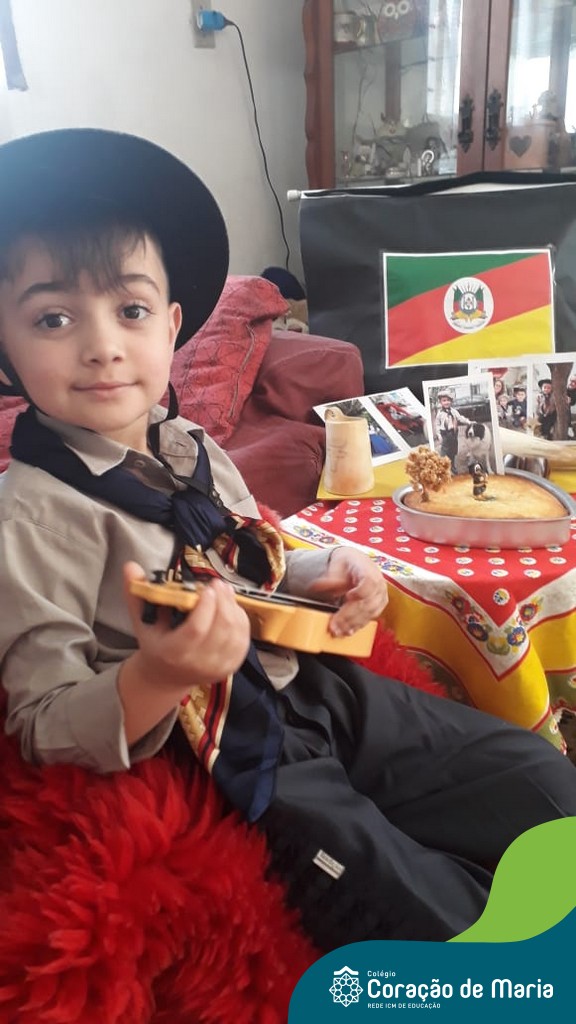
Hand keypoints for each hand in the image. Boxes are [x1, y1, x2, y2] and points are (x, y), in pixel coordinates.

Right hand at [123, 562, 250, 690]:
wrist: (166, 676)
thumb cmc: (155, 643)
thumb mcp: (142, 620)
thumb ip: (137, 592)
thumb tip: (130, 566)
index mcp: (174, 652)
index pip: (196, 630)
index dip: (206, 607)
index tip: (207, 588)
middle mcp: (198, 663)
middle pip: (220, 629)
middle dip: (223, 602)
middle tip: (217, 583)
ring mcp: (218, 667)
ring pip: (235, 632)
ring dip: (233, 607)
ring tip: (224, 591)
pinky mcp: (231, 666)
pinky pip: (243, 639)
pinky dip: (240, 619)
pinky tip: (232, 606)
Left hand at [306, 547, 387, 636]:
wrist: (357, 564)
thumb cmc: (347, 564)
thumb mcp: (336, 565)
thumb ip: (329, 579)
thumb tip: (315, 586)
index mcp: (369, 570)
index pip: (369, 582)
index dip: (360, 592)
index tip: (347, 597)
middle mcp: (379, 584)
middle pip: (368, 602)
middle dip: (350, 616)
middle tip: (334, 625)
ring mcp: (380, 597)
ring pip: (369, 613)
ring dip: (353, 624)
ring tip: (338, 631)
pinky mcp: (378, 607)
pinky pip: (369, 618)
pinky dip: (357, 626)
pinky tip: (347, 632)